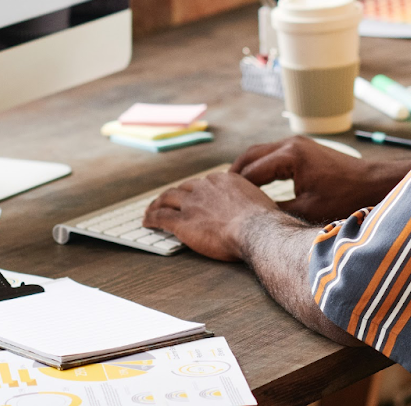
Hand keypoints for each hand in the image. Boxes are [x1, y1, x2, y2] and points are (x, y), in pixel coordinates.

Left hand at [142, 170, 278, 261]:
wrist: (257, 230)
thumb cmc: (263, 221)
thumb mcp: (258, 201)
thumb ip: (248, 201)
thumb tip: (252, 209)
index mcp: (224, 180)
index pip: (203, 182)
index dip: (194, 190)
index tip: (191, 194)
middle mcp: (205, 187)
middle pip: (182, 188)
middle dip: (173, 195)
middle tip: (167, 200)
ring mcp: (192, 204)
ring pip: (167, 199)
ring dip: (157, 204)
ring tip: (151, 209)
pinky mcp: (183, 222)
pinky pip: (160, 217)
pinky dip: (151, 218)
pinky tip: (146, 221)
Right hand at [232, 136, 410, 223]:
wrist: (373, 182)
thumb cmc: (344, 197)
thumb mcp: (307, 210)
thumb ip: (277, 212)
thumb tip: (252, 218)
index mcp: (290, 155)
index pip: (251, 172)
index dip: (233, 190)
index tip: (217, 205)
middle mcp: (291, 144)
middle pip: (250, 156)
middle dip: (233, 176)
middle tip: (217, 196)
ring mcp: (297, 144)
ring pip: (260, 154)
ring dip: (246, 170)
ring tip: (230, 192)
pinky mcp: (303, 149)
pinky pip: (273, 156)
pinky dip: (260, 168)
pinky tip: (254, 186)